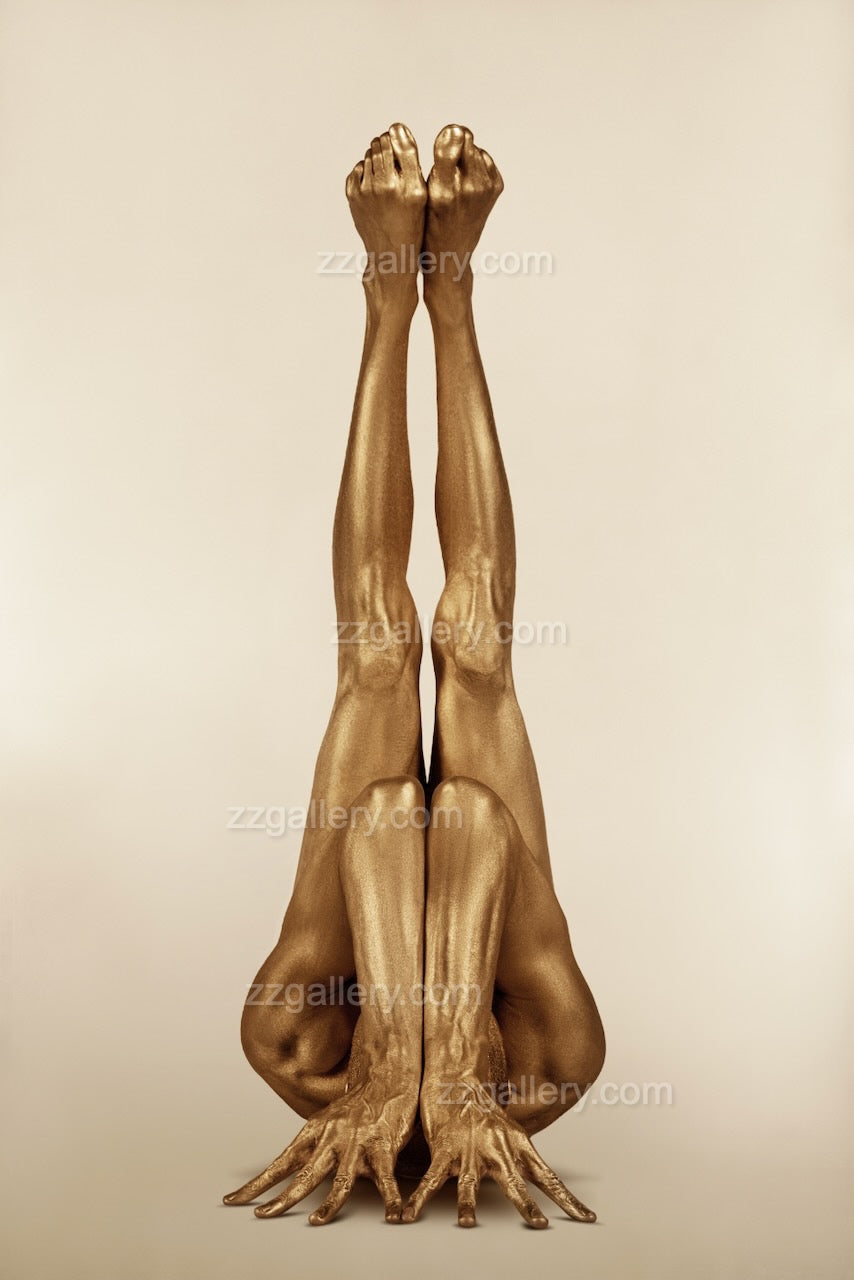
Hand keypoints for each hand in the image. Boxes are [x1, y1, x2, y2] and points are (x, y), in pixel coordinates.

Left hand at [223, 1077, 418, 1223]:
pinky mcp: (382, 1148)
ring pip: (340, 1181)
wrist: (386, 1079)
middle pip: (304, 1174)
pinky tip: (392, 1215)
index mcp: (315, 1133)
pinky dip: (389, 1200)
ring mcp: (357, 1144)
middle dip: (283, 1198)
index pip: (280, 1163)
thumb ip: (312, 1146)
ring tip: (316, 1221)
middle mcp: (332, 1139)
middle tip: (263, 1214)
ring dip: (328, 1205)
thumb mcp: (327, 1121)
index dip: (257, 1183)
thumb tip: (290, 1168)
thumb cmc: (356, 1105)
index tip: (234, 1199)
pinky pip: (386, 1181)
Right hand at [403, 1076, 596, 1227]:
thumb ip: (523, 1155)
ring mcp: (470, 1150)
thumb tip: (540, 1176)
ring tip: (468, 1223)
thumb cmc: (484, 1110)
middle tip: (538, 1224)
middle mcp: (497, 1149)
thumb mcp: (511, 1130)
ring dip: (468, 1204)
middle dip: (526, 1204)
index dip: (567, 1199)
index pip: (548, 1177)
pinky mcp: (444, 1150)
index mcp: (517, 1145)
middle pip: (514, 1181)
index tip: (586, 1218)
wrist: (457, 1079)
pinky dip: (420, 1198)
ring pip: (470, 1181)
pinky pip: (432, 1179)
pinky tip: (410, 1214)